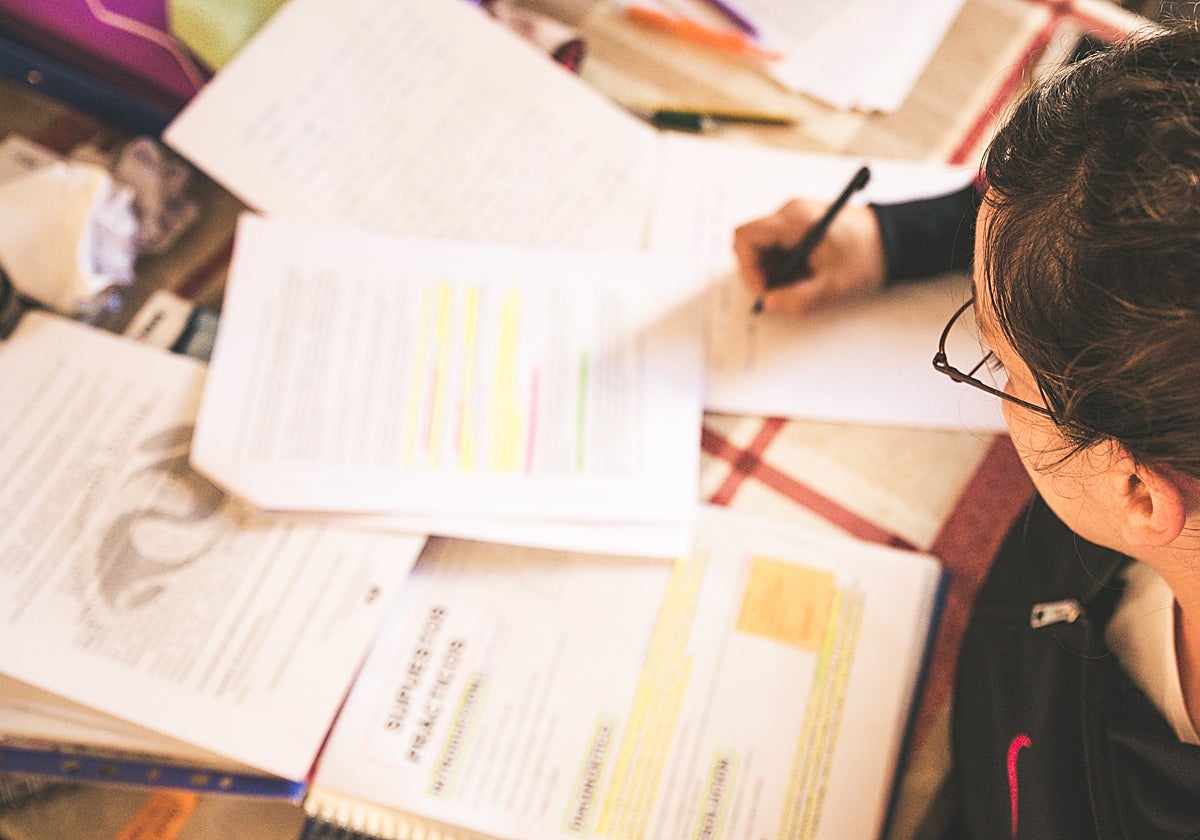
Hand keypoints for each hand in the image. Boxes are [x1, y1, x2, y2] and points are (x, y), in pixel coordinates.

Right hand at [732, 199, 887, 314]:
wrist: (893, 240)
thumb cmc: (867, 256)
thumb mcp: (834, 285)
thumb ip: (800, 298)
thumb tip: (771, 303)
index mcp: (794, 220)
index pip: (746, 237)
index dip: (748, 266)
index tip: (765, 288)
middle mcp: (790, 214)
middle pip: (752, 244)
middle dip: (762, 272)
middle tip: (783, 292)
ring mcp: (795, 219)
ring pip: (764, 248)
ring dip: (774, 271)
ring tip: (801, 283)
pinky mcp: (801, 227)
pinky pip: (779, 248)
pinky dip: (785, 266)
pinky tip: (806, 275)